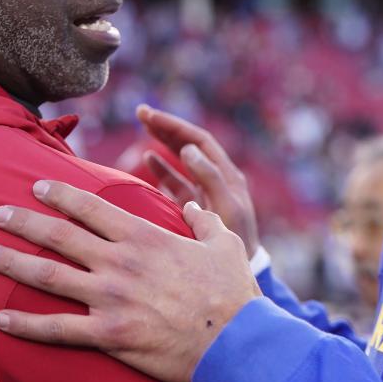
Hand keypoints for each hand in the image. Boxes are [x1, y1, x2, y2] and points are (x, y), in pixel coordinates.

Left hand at [0, 180, 260, 381]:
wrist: (234, 338)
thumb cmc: (232, 289)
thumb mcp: (225, 242)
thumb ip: (203, 219)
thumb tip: (190, 203)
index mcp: (145, 237)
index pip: (92, 208)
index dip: (61, 194)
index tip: (39, 185)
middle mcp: (121, 262)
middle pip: (60, 236)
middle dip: (24, 221)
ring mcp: (111, 298)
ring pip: (48, 276)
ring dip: (13, 263)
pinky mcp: (108, 333)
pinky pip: (56, 329)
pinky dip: (25, 325)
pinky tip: (1, 320)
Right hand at [136, 104, 259, 254]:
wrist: (241, 269)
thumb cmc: (237, 239)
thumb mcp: (226, 207)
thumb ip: (211, 179)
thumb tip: (188, 149)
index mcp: (227, 174)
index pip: (199, 140)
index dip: (175, 126)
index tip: (150, 115)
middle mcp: (218, 178)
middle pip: (190, 144)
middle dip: (167, 127)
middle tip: (142, 112)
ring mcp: (206, 191)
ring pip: (182, 159)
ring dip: (164, 142)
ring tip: (144, 125)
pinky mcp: (196, 205)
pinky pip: (178, 180)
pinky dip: (163, 168)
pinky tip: (148, 157)